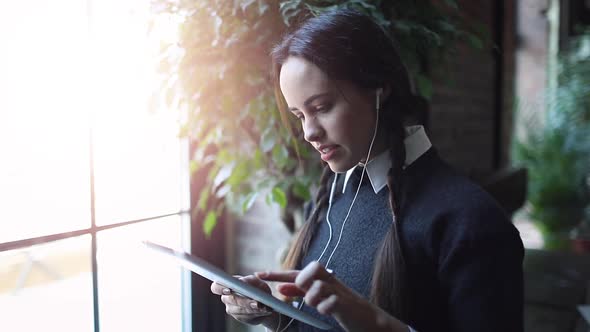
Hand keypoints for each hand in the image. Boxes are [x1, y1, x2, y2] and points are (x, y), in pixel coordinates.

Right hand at [210, 275, 274, 325]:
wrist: (266, 302)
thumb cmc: (258, 288)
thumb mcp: (257, 282)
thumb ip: (250, 280)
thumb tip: (243, 281)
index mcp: (228, 285)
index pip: (216, 286)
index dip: (220, 288)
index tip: (229, 290)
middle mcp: (227, 298)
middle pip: (230, 300)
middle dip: (243, 301)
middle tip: (255, 302)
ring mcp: (231, 309)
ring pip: (239, 310)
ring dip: (252, 308)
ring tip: (263, 307)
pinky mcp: (239, 317)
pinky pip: (246, 316)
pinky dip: (256, 313)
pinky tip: (264, 311)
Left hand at [256, 261, 405, 331]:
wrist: (368, 320)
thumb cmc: (342, 306)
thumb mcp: (319, 297)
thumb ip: (300, 291)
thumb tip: (280, 288)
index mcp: (322, 279)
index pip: (296, 272)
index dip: (278, 273)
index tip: (259, 275)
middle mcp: (330, 281)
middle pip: (313, 267)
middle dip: (302, 279)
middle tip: (303, 291)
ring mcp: (339, 291)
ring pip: (319, 285)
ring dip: (313, 297)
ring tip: (317, 306)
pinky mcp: (347, 304)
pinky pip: (333, 301)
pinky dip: (326, 308)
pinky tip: (327, 312)